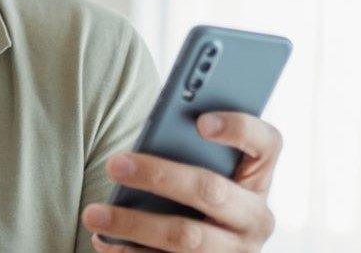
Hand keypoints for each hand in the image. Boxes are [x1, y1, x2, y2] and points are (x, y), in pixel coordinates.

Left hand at [81, 112, 282, 251]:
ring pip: (185, 236)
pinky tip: (105, 239)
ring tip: (94, 213)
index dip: (239, 128)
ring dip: (134, 224)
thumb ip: (191, 153)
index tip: (201, 121)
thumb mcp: (210, 174)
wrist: (214, 251)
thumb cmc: (199, 198)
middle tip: (115, 164)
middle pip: (211, 190)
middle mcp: (255, 218)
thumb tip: (148, 142)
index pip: (266, 144)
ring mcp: (235, 252)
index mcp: (258, 179)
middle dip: (160, 176)